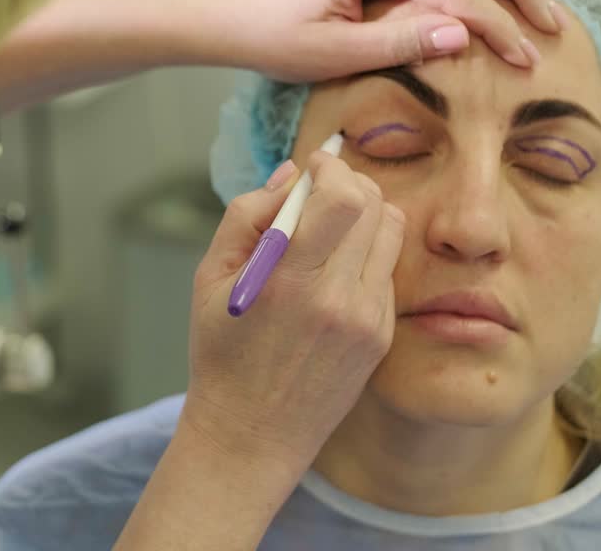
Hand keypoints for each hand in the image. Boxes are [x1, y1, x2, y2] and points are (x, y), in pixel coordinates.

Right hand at [181, 148, 404, 472]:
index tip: (314, 165)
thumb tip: (288, 175)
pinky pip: (387, 270)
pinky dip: (365, 254)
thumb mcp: (210, 279)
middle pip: (373, 205)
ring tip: (329, 228)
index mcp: (290, 282)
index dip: (331, 168)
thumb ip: (247, 216)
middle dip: (348, 183)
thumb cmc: (221, 356)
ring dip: (364, 214)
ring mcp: (369, 320)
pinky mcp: (383, 336)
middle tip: (320, 190)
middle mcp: (339, 299)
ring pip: (390, 232)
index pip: (341, 199)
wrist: (252, 435)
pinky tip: (333, 273)